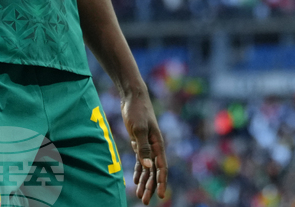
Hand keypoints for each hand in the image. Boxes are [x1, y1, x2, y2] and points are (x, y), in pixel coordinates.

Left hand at [123, 89, 166, 204]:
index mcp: (158, 144)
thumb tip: (148, 166)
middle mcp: (154, 147)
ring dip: (144, 182)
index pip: (161, 167)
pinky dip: (139, 171)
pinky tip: (135, 180)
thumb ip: (143, 148)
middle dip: (151, 187)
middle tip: (144, 201)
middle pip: (154, 171)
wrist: (132, 97)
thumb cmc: (137, 111)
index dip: (162, 182)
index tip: (161, 196)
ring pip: (147, 168)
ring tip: (140, 195)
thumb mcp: (139, 128)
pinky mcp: (139, 142)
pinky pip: (140, 160)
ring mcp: (147, 145)